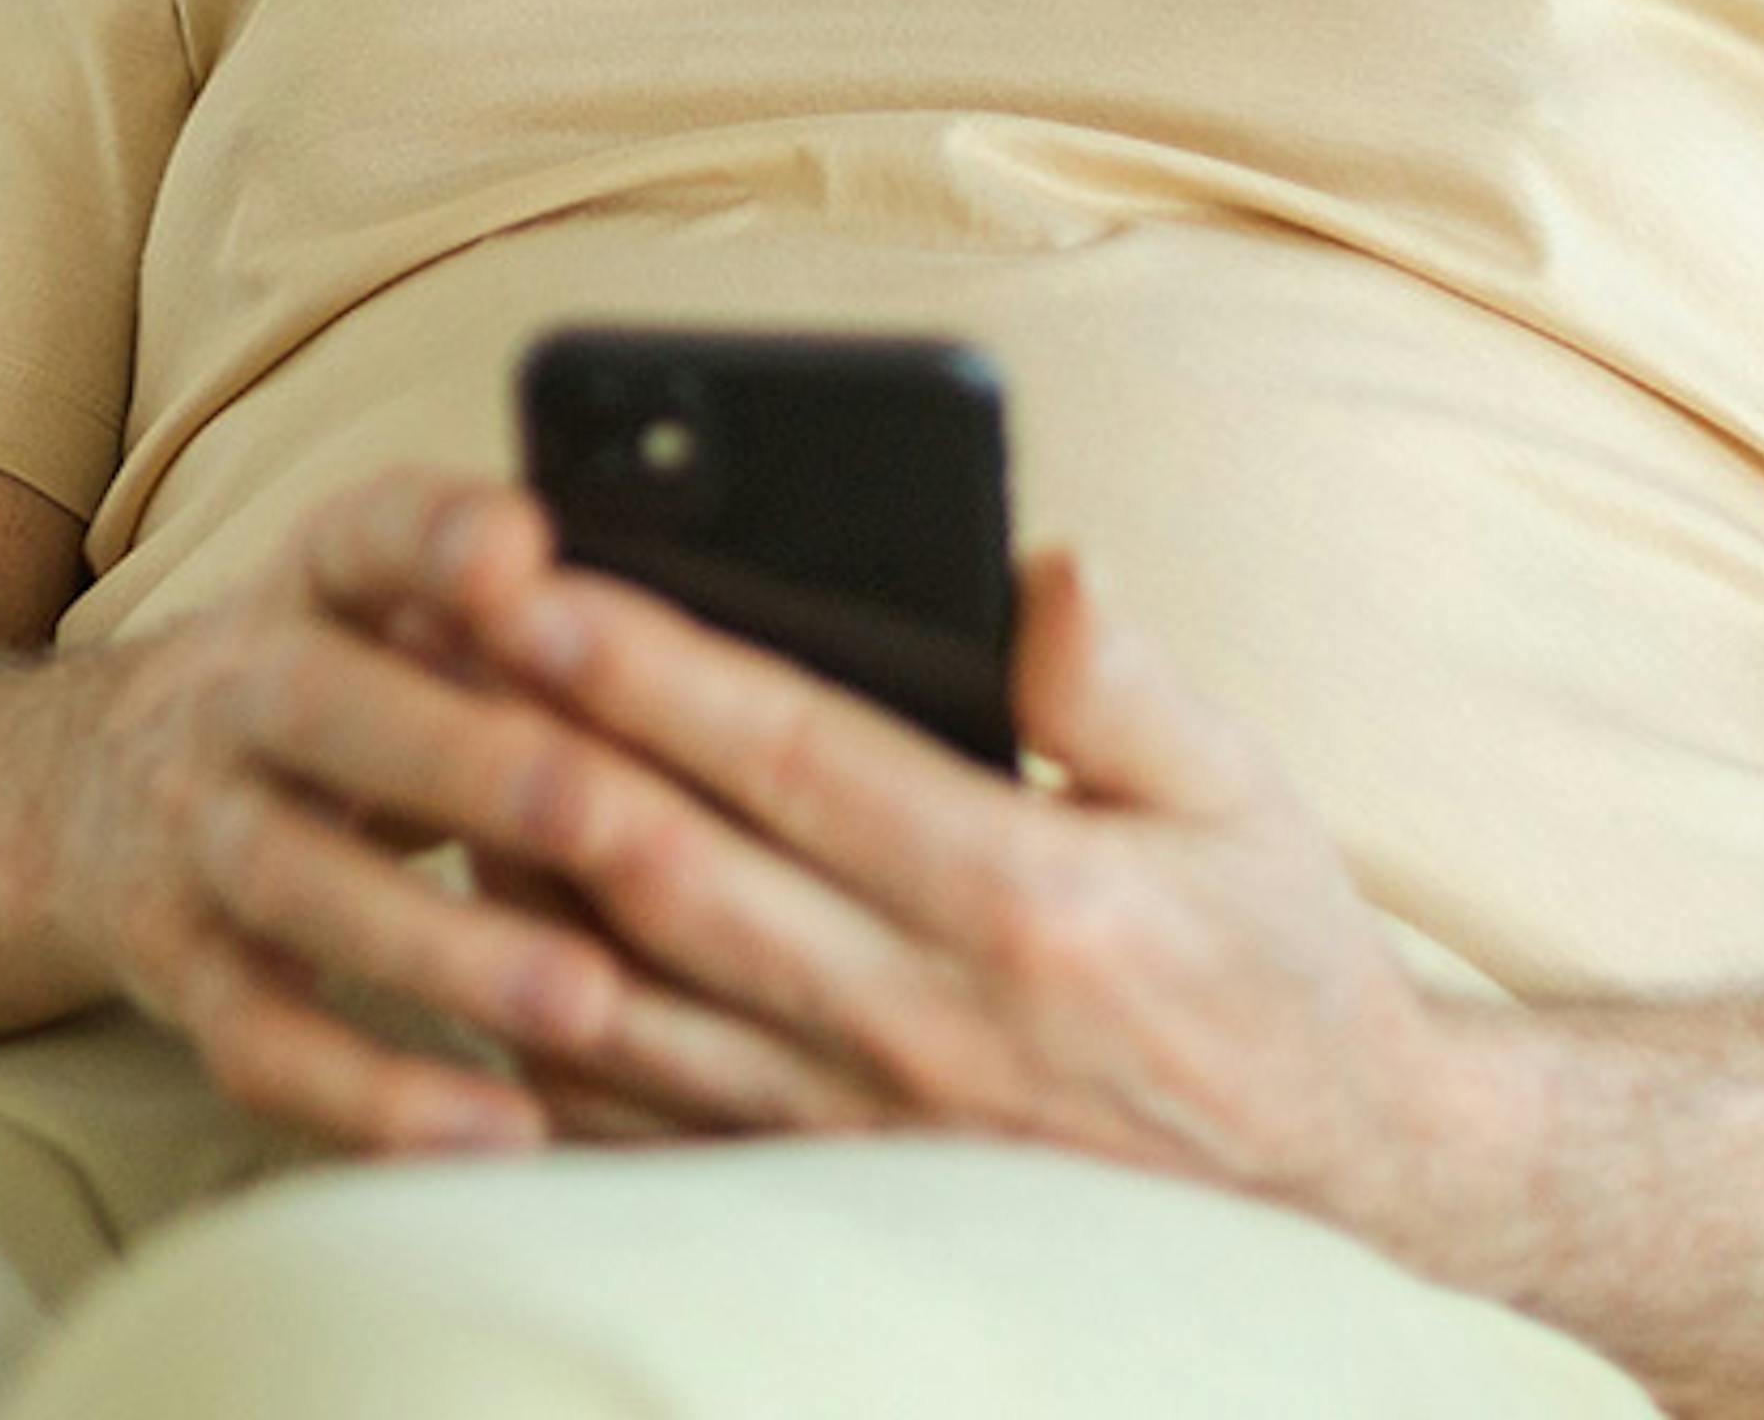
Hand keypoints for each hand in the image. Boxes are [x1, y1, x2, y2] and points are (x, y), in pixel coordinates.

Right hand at [35, 466, 893, 1159]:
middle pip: (327, 708)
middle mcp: (239, 692)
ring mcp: (196, 833)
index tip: (520, 547)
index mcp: (317, 581)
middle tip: (606, 810)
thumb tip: (729, 620)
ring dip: (440, 946)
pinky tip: (499, 1129)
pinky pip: (265, 1043)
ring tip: (584, 999)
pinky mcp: (180, 972)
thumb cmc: (361, 687)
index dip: (434, 535)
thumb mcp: (414, 609)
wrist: (122, 785)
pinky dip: (376, 1097)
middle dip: (465, 759)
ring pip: (298, 886)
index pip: (366, 530)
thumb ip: (535, 611)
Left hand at [461, 545, 1444, 1225]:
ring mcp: (862, 1133)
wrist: (1337, 1185)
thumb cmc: (1276, 960)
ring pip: (629, 1002)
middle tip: (431, 637)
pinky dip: (540, 1033)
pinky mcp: (827, 1199)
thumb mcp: (1243, 793)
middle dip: (538, 743)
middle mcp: (926, 1026)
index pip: (791, 757)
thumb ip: (1123, 682)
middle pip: (675, 871)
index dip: (651, 666)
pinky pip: (641, 1122)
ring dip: (511, 879)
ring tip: (426, 757)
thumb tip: (1040, 564)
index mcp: (1023, 900)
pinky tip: (475, 941)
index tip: (542, 577)